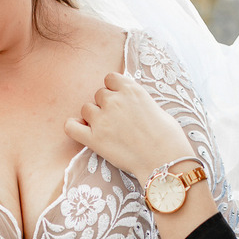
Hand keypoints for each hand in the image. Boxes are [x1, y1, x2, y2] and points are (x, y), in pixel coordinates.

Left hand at [65, 72, 194, 181]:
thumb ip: (137, 101)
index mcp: (131, 90)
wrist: (165, 160)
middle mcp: (114, 100)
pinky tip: (83, 132)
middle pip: (99, 94)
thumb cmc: (168, 138)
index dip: (113, 89)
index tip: (120, 100)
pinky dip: (74, 127)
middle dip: (106, 105)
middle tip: (118, 121)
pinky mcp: (94, 139)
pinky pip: (70, 127)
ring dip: (93, 117)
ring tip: (107, 130)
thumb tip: (130, 105)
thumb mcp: (156, 108)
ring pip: (86, 109)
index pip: (110, 78)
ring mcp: (102, 119)